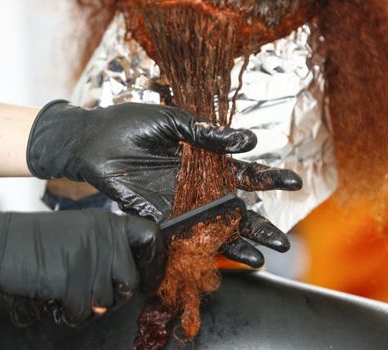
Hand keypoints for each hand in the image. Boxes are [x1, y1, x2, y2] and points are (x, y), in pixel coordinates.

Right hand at [0, 209, 164, 323]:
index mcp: (108, 223)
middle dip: (115, 295)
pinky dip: (70, 313)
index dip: (155, 261)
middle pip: (131, 280)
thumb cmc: (34, 239)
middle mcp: (104, 237)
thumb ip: (107, 247)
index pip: (150, 236)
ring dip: (88, 305)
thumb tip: (129, 276)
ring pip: (108, 300)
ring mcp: (89, 258)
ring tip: (68, 293)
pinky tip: (57, 300)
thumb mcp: (80, 231)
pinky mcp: (71, 279)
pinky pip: (83, 310)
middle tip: (94, 294)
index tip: (149, 278)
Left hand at [27, 101, 301, 266]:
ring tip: (259, 260)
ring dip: (235, 245)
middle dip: (259, 226)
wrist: (93, 139)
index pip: (244, 172)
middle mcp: (196, 186)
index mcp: (205, 160)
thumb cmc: (131, 124)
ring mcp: (178, 203)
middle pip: (235, 210)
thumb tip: (248, 142)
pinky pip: (181, 235)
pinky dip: (198, 248)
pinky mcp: (156, 215)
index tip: (294, 183)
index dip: (270, 179)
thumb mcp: (173, 121)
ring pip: (213, 228)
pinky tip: (215, 261)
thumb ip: (206, 133)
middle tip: (281, 242)